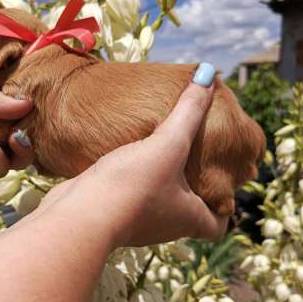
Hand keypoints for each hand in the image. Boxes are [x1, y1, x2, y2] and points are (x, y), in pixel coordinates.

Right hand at [40, 78, 228, 247]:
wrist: (79, 216)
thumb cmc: (132, 186)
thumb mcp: (168, 143)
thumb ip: (188, 111)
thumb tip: (209, 75)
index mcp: (189, 219)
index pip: (218, 225)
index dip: (223, 206)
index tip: (219, 184)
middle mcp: (166, 226)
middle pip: (188, 212)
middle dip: (192, 187)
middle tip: (195, 159)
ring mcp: (137, 223)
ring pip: (157, 203)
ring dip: (161, 182)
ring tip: (162, 153)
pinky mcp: (112, 215)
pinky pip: (130, 198)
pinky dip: (133, 182)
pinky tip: (128, 158)